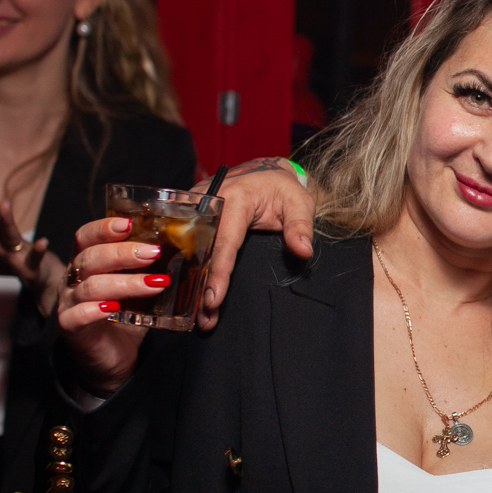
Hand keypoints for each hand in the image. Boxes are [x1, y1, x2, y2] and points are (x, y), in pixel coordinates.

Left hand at [0, 185, 66, 316]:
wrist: (36, 274)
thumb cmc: (4, 264)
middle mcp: (1, 239)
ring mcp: (17, 250)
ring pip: (11, 234)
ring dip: (8, 220)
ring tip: (4, 203)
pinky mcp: (32, 264)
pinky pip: (35, 257)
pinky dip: (39, 250)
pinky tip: (42, 242)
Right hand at [56, 214, 169, 396]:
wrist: (111, 358)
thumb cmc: (124, 319)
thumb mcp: (139, 291)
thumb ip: (150, 272)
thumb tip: (186, 254)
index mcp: (86, 264)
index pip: (86, 236)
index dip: (104, 228)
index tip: (130, 223)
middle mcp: (73, 280)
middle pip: (90, 257)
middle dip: (123, 253)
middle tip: (153, 253)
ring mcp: (68, 303)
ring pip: (91, 286)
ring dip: (125, 283)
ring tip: (154, 284)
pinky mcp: (69, 327)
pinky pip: (77, 316)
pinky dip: (94, 310)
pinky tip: (113, 308)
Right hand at [191, 158, 314, 331]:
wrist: (267, 173)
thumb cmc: (284, 190)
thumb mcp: (300, 203)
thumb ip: (301, 226)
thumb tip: (303, 251)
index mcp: (235, 198)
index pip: (224, 242)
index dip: (218, 273)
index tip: (214, 300)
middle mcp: (209, 201)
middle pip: (200, 250)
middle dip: (201, 286)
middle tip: (204, 319)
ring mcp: (196, 207)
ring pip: (189, 250)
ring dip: (193, 283)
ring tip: (199, 316)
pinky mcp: (192, 215)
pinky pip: (188, 245)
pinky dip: (190, 270)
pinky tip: (192, 296)